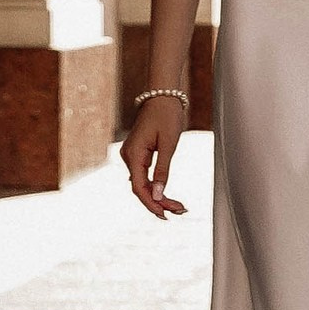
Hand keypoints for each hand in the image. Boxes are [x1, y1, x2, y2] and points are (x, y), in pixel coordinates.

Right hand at [121, 90, 188, 218]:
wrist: (162, 94)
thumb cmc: (167, 115)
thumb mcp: (169, 144)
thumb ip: (163, 171)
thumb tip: (159, 195)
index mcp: (133, 154)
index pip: (139, 188)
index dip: (152, 204)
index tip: (166, 215)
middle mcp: (129, 156)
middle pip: (141, 188)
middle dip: (159, 202)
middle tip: (179, 212)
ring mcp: (132, 155)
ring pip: (143, 183)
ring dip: (158, 196)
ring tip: (178, 207)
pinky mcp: (138, 153)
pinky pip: (144, 175)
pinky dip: (156, 185)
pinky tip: (167, 195)